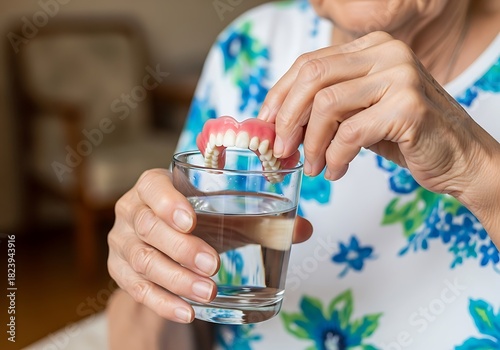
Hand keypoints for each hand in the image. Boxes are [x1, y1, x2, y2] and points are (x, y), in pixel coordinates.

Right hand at [107, 169, 311, 322]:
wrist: (166, 243)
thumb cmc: (199, 221)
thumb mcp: (224, 216)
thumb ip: (260, 221)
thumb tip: (304, 229)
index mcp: (153, 186)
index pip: (152, 187)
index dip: (168, 203)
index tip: (192, 220)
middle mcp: (131, 210)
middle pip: (147, 228)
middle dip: (180, 248)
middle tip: (212, 265)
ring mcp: (121, 242)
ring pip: (141, 260)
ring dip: (174, 279)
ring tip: (206, 292)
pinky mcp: (120, 271)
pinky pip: (136, 289)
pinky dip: (162, 302)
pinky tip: (186, 312)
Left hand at [259, 31, 499, 231]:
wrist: (460, 158)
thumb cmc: (407, 137)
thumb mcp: (361, 113)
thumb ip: (327, 109)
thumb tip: (279, 124)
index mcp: (371, 48)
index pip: (309, 63)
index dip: (280, 95)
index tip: (266, 124)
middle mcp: (386, 53)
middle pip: (312, 77)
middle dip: (287, 118)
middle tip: (282, 150)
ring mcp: (400, 76)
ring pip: (326, 105)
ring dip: (311, 144)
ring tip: (312, 167)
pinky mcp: (409, 106)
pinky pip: (350, 133)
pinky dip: (335, 158)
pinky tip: (336, 171)